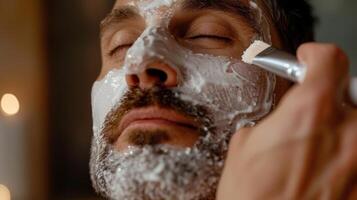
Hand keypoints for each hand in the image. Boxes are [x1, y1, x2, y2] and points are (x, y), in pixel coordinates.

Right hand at [217, 43, 356, 199]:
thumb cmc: (251, 199)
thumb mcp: (244, 147)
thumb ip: (271, 122)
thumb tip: (281, 118)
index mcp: (310, 113)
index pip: (329, 60)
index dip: (315, 56)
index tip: (308, 60)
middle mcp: (348, 132)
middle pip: (350, 94)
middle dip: (329, 102)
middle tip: (310, 119)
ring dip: (341, 133)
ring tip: (317, 153)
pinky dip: (347, 159)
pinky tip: (325, 174)